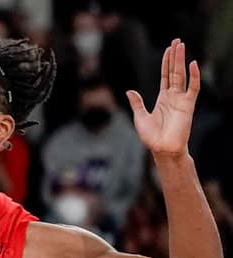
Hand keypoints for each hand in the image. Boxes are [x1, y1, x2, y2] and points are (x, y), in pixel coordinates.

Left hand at [126, 39, 199, 156]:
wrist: (162, 149)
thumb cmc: (151, 137)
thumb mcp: (140, 117)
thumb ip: (137, 103)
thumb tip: (129, 91)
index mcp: (162, 98)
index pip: (165, 76)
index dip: (166, 62)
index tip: (168, 49)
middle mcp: (173, 96)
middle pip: (175, 71)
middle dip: (175, 56)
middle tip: (177, 40)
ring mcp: (181, 99)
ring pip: (183, 75)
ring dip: (182, 60)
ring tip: (182, 46)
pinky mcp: (188, 105)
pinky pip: (193, 88)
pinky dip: (194, 76)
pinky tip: (193, 64)